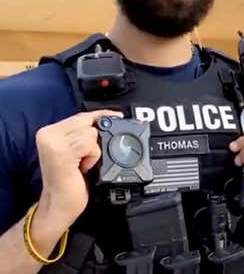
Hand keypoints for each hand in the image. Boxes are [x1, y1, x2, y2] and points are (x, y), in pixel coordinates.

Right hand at [36, 110, 122, 226]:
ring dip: (94, 151)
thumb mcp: (77, 153)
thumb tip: (108, 121)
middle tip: (90, 158)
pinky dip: (93, 156)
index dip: (101, 115)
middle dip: (97, 139)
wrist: (59, 205)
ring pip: (91, 133)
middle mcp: (48, 135)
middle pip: (88, 121)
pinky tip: (84, 168)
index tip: (117, 116)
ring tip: (83, 165)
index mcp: (50, 132)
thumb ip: (84, 135)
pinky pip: (91, 144)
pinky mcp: (61, 153)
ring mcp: (53, 143)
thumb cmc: (70, 182)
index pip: (81, 115)